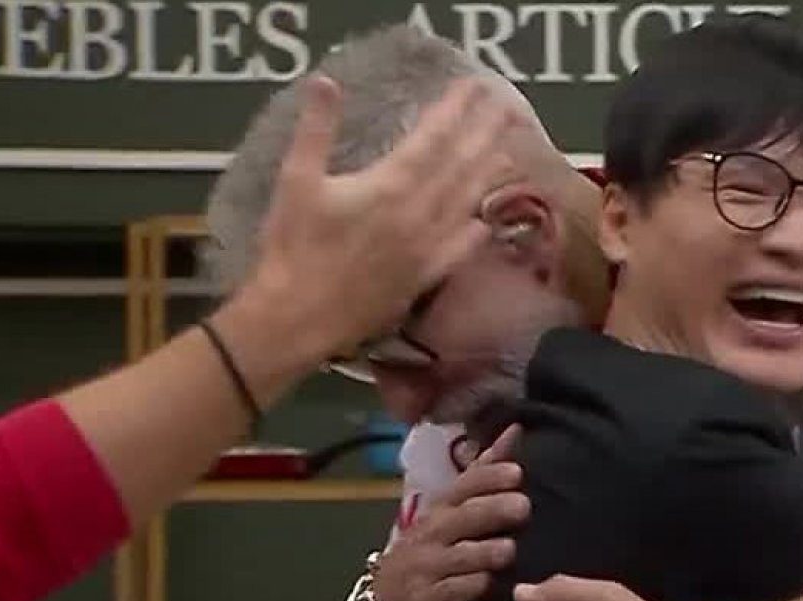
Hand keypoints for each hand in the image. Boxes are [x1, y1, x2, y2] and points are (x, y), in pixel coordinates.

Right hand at [248, 74, 523, 359]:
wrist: (299, 316)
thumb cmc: (293, 247)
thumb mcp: (295, 181)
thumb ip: (315, 130)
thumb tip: (325, 82)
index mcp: (389, 186)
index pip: (432, 139)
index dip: (455, 110)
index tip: (474, 86)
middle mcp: (418, 214)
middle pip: (461, 166)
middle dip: (484, 133)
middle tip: (508, 107)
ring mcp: (427, 248)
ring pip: (467, 203)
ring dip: (488, 173)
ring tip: (509, 150)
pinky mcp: (424, 277)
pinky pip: (460, 249)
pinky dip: (476, 231)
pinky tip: (487, 220)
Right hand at [375, 426, 528, 600]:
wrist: (389, 599)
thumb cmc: (433, 547)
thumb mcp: (454, 508)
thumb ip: (484, 472)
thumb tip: (515, 429)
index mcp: (443, 507)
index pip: (465, 485)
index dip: (489, 478)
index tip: (516, 472)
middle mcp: (434, 532)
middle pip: (464, 516)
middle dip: (492, 510)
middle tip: (523, 507)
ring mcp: (428, 566)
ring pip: (459, 555)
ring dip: (484, 551)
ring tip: (508, 549)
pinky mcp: (427, 600)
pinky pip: (450, 592)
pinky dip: (469, 587)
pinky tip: (487, 583)